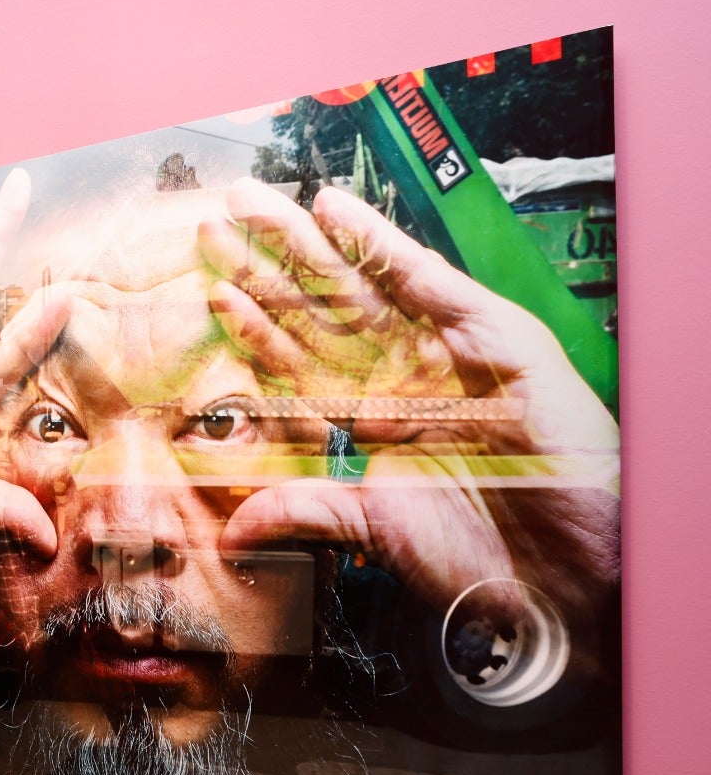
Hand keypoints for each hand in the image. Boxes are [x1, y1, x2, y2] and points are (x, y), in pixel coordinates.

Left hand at [200, 181, 618, 650]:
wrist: (565, 569)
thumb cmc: (480, 553)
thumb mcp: (372, 527)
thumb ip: (301, 511)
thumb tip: (233, 532)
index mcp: (370, 417)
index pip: (297, 361)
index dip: (252, 325)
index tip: (209, 288)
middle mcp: (401, 378)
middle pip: (319, 312)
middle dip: (267, 267)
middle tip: (217, 222)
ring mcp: (445, 352)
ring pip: (360, 287)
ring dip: (306, 244)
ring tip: (255, 205)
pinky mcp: (492, 334)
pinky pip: (425, 280)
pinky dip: (381, 244)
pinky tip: (334, 211)